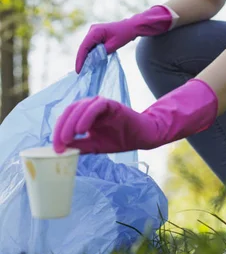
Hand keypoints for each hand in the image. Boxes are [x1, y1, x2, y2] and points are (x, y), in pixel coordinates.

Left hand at [53, 79, 218, 154]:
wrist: (142, 136)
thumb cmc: (119, 139)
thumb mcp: (94, 146)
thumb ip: (79, 146)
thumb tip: (60, 150)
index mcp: (85, 114)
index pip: (66, 118)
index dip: (58, 131)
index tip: (55, 149)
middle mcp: (91, 106)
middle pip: (70, 111)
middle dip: (62, 127)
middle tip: (60, 144)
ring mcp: (101, 104)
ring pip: (81, 106)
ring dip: (72, 122)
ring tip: (69, 138)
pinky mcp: (112, 104)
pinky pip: (97, 106)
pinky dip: (87, 116)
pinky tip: (83, 130)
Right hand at [75, 5, 173, 72]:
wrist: (131, 27)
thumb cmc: (124, 35)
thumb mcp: (113, 45)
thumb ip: (101, 53)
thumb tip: (91, 61)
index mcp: (95, 31)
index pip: (84, 47)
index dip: (80, 60)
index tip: (78, 70)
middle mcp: (92, 30)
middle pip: (83, 47)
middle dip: (81, 59)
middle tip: (80, 72)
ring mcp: (93, 32)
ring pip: (86, 46)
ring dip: (85, 57)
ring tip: (83, 69)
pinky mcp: (96, 34)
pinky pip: (91, 45)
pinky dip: (90, 53)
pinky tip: (89, 61)